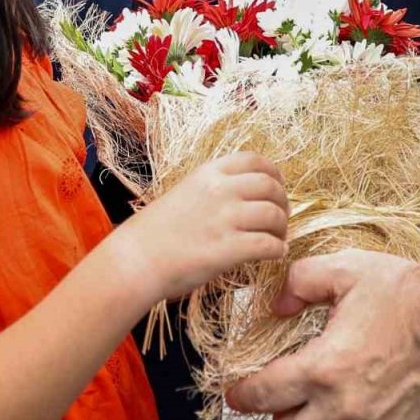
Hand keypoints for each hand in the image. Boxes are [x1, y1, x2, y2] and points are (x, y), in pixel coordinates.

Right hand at [115, 151, 287, 301]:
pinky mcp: (227, 249)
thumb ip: (218, 186)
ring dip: (282, 229)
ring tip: (278, 239)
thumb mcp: (188, 190)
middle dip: (283, 202)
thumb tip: (251, 191)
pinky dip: (277, 250)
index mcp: (210, 172)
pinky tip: (275, 254)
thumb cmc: (158, 229)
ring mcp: (224, 219)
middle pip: (271, 187)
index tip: (278, 187)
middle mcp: (220, 190)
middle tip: (281, 218)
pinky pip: (268, 245)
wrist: (137, 259)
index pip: (255, 160)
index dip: (274, 173)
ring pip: (274, 215)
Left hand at [226, 250, 419, 419]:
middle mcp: (344, 409)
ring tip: (317, 398)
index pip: (265, 394)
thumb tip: (278, 304)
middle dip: (279, 414)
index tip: (237, 390)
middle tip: (282, 392)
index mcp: (324, 369)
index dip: (243, 392)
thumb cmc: (406, 294)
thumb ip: (301, 281)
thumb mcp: (347, 270)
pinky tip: (353, 402)